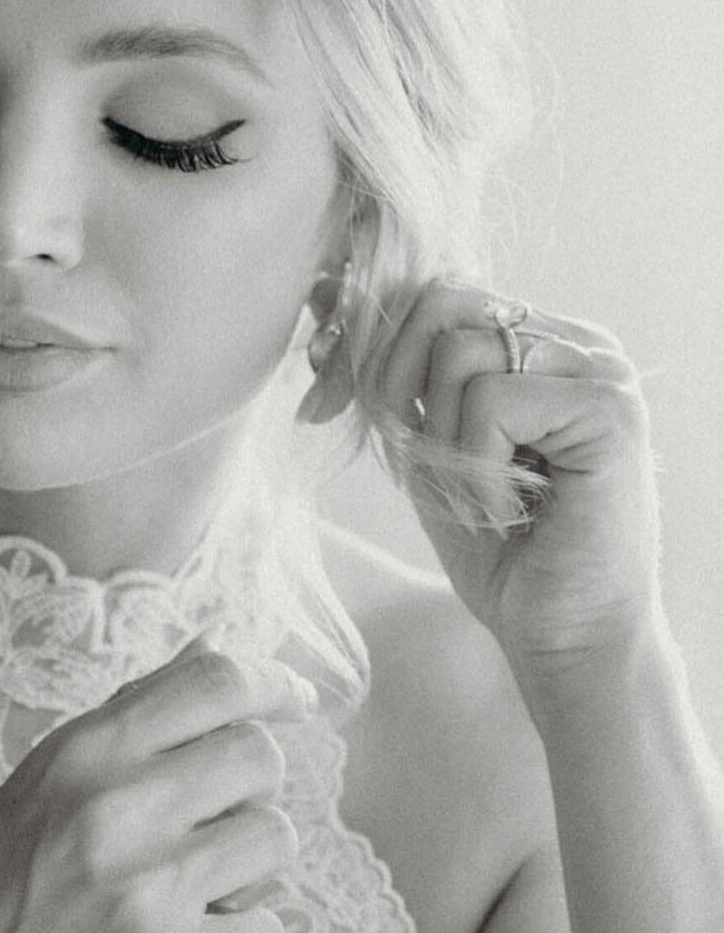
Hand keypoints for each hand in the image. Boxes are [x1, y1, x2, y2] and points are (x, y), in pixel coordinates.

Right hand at [0, 639, 315, 932]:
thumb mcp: (45, 779)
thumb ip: (132, 715)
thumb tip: (216, 644)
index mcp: (84, 750)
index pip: (216, 680)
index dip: (272, 686)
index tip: (293, 703)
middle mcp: (119, 805)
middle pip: (260, 755)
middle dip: (252, 787)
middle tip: (212, 819)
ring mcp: (149, 888)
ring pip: (275, 838)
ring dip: (250, 865)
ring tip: (192, 886)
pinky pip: (269, 928)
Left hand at [375, 277, 662, 688]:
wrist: (565, 640)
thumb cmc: (503, 554)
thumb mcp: (428, 450)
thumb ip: (393, 386)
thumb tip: (322, 327)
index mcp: (538, 342)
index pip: (434, 293)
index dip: (374, 346)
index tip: (342, 406)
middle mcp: (576, 342)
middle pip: (440, 302)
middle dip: (396, 384)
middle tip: (419, 461)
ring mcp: (600, 371)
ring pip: (458, 351)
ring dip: (443, 440)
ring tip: (481, 494)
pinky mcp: (609, 410)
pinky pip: (491, 398)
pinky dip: (476, 464)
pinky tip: (506, 508)